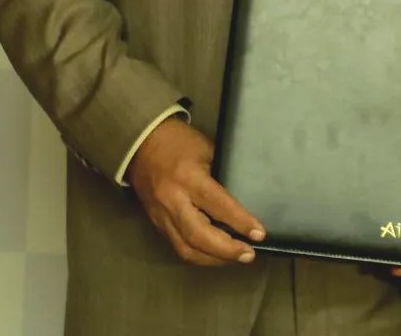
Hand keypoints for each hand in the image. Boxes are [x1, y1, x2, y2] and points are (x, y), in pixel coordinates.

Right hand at [126, 116, 264, 265]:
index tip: (259, 234)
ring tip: (236, 258)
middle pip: (199, 236)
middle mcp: (173, 201)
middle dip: (226, 250)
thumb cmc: (180, 142)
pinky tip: (216, 255)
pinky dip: (199, 254)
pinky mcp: (157, 224)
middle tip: (249, 255)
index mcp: (189, 178)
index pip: (218, 205)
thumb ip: (225, 172)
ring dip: (213, 259)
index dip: (240, 222)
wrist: (141, 145)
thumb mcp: (207, 149)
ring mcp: (162, 216)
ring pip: (186, 248)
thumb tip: (247, 192)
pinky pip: (178, 246)